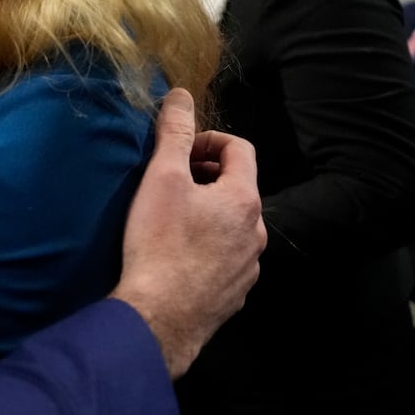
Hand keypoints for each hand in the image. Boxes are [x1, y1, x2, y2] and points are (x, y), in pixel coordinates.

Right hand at [111, 89, 265, 378]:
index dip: (209, 140)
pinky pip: (225, 260)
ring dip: (206, 215)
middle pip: (237, 188)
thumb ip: (174, 133)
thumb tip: (181, 96)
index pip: (240, 149)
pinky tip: (174, 256)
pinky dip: (205, 248)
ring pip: (232, 226)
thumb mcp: (161, 179)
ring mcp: (247, 268)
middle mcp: (255, 233)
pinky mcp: (232, 295)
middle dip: (205, 177)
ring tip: (169, 220)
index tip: (179, 151)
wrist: (158, 319)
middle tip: (169, 183)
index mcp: (244, 200)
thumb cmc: (159, 245)